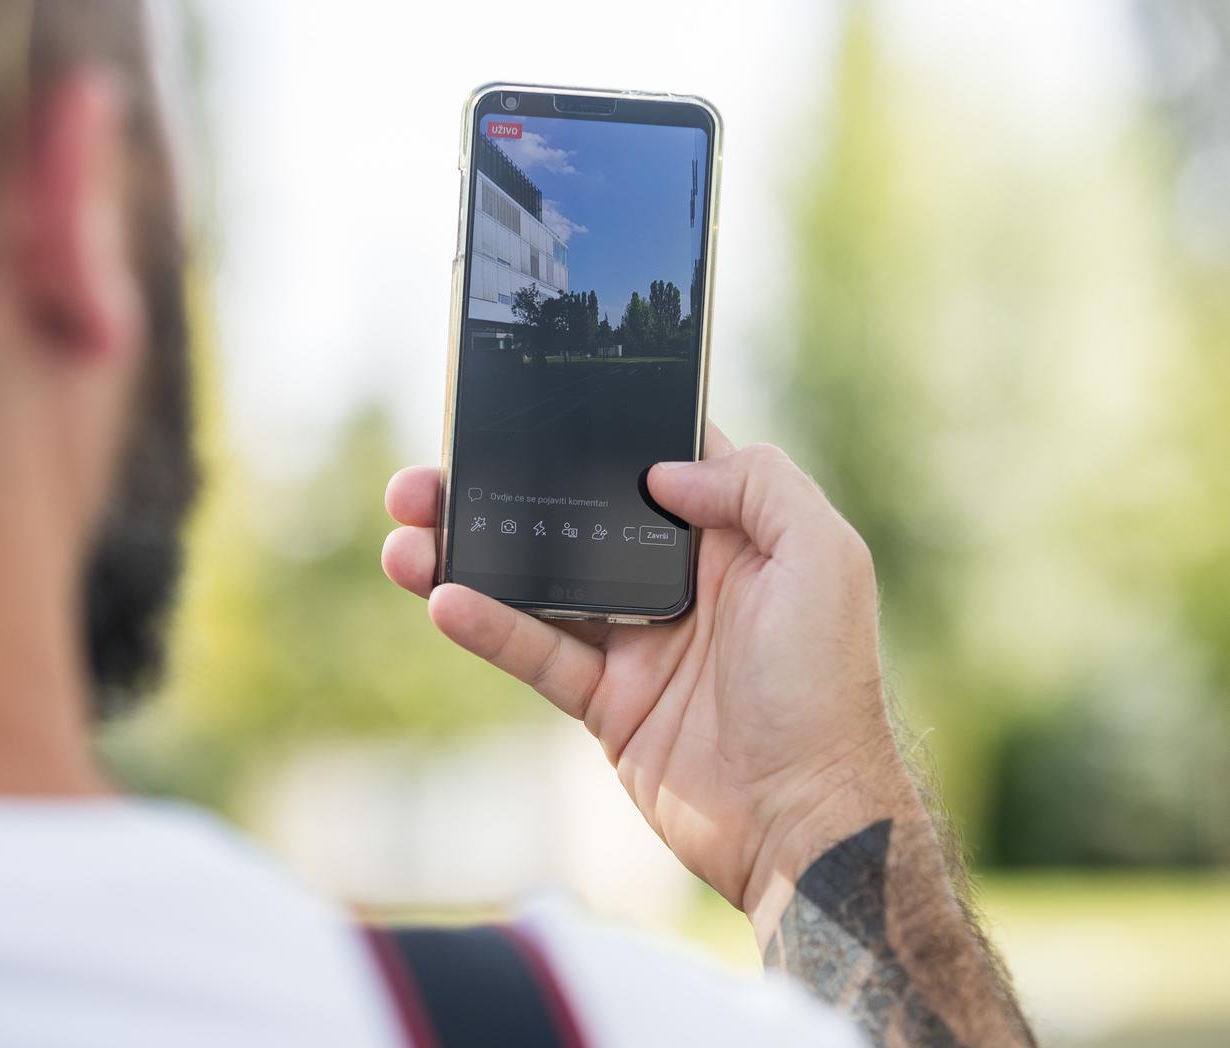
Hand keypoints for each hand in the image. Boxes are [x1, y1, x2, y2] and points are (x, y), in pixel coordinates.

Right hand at [381, 425, 915, 923]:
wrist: (805, 819)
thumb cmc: (825, 687)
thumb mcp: (824, 559)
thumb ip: (758, 487)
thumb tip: (663, 469)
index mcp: (732, 538)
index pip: (649, 466)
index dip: (591, 435)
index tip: (524, 410)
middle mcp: (679, 581)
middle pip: (573, 519)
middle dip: (500, 493)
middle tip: (430, 478)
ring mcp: (637, 642)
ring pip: (539, 583)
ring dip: (470, 556)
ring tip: (405, 537)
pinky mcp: (607, 701)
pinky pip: (537, 653)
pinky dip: (489, 627)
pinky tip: (444, 601)